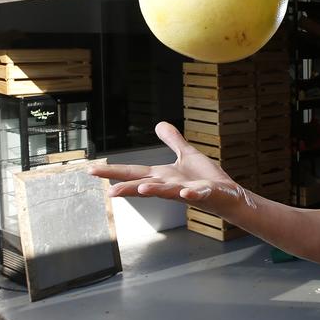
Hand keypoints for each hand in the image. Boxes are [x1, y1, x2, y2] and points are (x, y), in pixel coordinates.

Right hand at [88, 122, 251, 212]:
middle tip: (107, 191)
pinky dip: (189, 194)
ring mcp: (186, 192)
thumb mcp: (186, 154)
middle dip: (125, 187)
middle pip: (143, 185)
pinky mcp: (204, 194)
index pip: (133, 173)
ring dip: (153, 191)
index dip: (112, 171)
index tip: (91, 169)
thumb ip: (172, 140)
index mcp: (163, 176)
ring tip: (139, 190)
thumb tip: (159, 124)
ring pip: (166, 192)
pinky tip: (184, 193)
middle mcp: (170, 186)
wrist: (228, 195)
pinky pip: (195, 194)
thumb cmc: (206, 178)